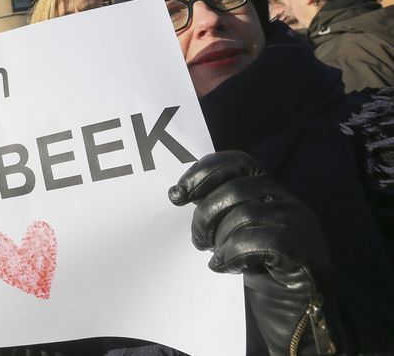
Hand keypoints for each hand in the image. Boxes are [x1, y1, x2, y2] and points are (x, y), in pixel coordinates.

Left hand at [169, 151, 336, 354]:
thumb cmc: (263, 272)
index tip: (177, 194)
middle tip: (198, 240)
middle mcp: (289, 202)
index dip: (204, 172)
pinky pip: (257, 241)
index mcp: (272, 192)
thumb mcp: (236, 233)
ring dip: (220, 238)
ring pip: (245, 214)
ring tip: (217, 257)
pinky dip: (233, 254)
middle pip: (235, 189)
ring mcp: (300, 225)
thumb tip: (180, 192)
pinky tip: (226, 267)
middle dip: (205, 214)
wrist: (302, 319)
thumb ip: (219, 209)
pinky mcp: (304, 251)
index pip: (238, 162)